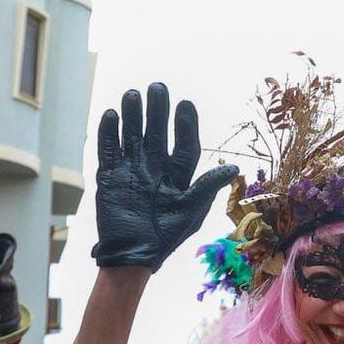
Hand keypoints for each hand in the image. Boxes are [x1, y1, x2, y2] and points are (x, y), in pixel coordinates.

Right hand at [92, 82, 239, 269]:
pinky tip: (112, 115)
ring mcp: (131, 169)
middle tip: (157, 88)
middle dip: (157, 110)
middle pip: (157, 132)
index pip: (183, 144)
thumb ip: (207, 187)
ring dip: (132, 116)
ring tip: (133, 95)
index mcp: (177, 175)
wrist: (132, 255)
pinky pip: (109, 150)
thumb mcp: (190, 211)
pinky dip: (109, 133)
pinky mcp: (110, 176)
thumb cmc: (166, 236)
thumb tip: (234, 167)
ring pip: (132, 135)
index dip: (185, 124)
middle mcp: (154, 167)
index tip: (185, 104)